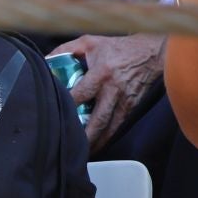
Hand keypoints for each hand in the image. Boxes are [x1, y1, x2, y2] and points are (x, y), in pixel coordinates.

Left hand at [47, 33, 165, 150]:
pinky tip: (97, 145)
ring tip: (81, 154)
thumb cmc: (119, 47)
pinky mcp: (132, 107)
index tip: (52, 119)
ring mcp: (124, 100)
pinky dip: (107, 138)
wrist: (153, 52)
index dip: (65, 109)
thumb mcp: (90, 42)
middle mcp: (113, 90)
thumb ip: (66, 50)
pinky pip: (118, 126)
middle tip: (68, 148)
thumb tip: (44, 61)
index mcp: (101, 74)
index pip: (78, 96)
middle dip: (83, 137)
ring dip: (95, 142)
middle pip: (96, 120)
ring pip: (109, 128)